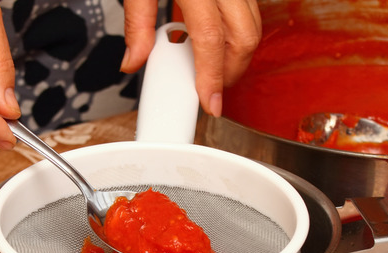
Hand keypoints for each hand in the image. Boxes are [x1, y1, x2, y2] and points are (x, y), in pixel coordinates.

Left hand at [121, 0, 261, 117]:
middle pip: (242, 39)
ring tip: (214, 67)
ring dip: (237, 55)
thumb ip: (138, 23)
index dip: (211, 78)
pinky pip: (251, 13)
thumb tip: (134, 60)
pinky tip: (220, 40)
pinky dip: (239, 34)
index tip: (209, 103)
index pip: (211, 42)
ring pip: (253, 27)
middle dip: (230, 73)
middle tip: (211, 89)